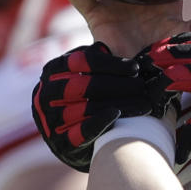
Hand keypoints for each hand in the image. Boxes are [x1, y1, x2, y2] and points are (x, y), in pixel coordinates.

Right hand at [31, 42, 174, 172]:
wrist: (76, 141)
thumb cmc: (86, 98)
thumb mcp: (85, 73)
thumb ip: (95, 60)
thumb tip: (108, 45)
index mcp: (52, 70)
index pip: (82, 60)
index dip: (111, 63)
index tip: (135, 68)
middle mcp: (45, 93)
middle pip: (86, 85)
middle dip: (120, 85)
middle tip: (143, 87)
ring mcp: (50, 119)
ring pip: (87, 108)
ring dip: (121, 105)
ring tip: (145, 103)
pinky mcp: (60, 143)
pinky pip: (81, 131)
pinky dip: (100, 122)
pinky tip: (117, 114)